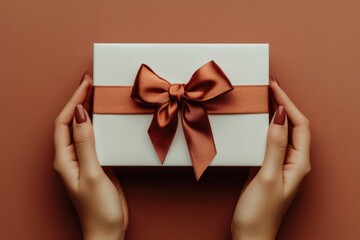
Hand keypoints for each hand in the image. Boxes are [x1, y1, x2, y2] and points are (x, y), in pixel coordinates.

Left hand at [53, 73, 127, 239]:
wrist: (108, 229)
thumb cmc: (98, 208)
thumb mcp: (92, 173)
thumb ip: (86, 143)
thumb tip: (80, 113)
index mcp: (64, 158)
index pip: (64, 121)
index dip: (74, 100)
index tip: (86, 84)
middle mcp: (70, 156)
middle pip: (71, 121)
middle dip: (80, 100)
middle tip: (92, 82)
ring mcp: (83, 159)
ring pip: (83, 128)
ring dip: (90, 110)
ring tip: (99, 94)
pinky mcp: (95, 162)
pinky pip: (94, 137)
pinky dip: (100, 124)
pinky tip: (107, 118)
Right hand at [232, 77, 310, 239]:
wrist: (250, 235)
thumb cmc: (260, 212)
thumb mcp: (268, 176)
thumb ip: (275, 145)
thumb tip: (280, 115)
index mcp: (299, 162)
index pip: (300, 124)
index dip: (288, 103)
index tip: (274, 87)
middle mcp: (294, 161)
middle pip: (294, 125)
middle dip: (283, 104)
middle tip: (268, 88)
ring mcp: (281, 164)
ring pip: (281, 132)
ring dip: (273, 114)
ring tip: (262, 100)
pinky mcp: (268, 167)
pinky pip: (269, 142)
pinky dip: (263, 128)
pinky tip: (254, 123)